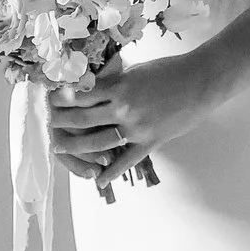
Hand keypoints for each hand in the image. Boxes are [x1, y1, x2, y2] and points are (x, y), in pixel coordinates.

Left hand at [47, 50, 218, 192]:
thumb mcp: (136, 71)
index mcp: (119, 87)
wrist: (201, 81)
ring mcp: (137, 128)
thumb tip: (92, 88)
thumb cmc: (170, 70)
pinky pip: (126, 161)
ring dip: (76, 148)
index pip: (80, 95)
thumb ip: (114, 82)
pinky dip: (111, 172)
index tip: (48, 100)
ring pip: (98, 143)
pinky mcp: (151, 142)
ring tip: (60, 149)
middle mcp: (124, 109)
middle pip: (82, 120)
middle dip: (61, 123)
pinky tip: (98, 180)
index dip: (61, 99)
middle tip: (47, 125)